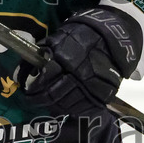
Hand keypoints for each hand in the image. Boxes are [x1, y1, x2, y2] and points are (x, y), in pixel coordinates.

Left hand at [18, 7, 142, 114]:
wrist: (116, 35)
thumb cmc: (85, 33)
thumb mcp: (62, 36)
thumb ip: (46, 52)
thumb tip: (27, 68)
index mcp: (66, 59)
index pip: (44, 80)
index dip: (32, 88)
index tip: (27, 90)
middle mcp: (78, 75)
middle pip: (53, 96)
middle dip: (39, 100)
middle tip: (32, 100)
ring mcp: (92, 87)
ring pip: (66, 105)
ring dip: (53, 106)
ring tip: (48, 103)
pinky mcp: (103, 95)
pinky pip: (83, 108)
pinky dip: (71, 109)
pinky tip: (65, 105)